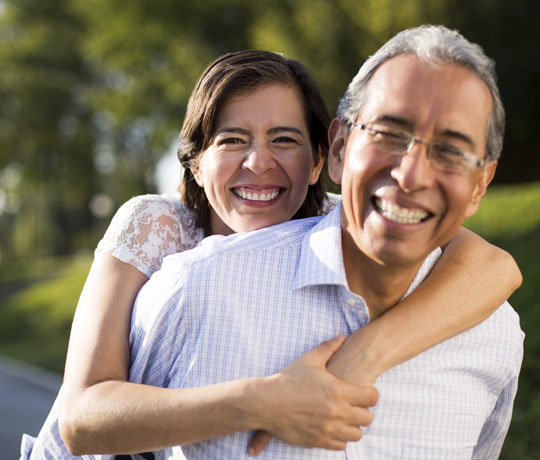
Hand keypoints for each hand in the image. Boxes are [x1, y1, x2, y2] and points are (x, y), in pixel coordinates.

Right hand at [247, 335, 377, 455]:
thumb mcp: (309, 360)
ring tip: (344, 417)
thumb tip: (343, 336)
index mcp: (338, 391)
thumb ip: (329, 347)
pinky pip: (340, 446)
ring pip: (356, 434)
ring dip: (353, 426)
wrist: (265, 402)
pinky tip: (332, 427)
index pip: (372, 397)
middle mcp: (336, 412)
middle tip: (354, 405)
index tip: (364, 391)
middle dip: (363, 411)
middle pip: (368, 418)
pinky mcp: (318, 441)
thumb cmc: (288, 379)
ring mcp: (328, 429)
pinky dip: (340, 438)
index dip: (371, 393)